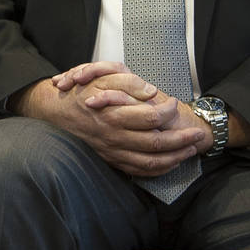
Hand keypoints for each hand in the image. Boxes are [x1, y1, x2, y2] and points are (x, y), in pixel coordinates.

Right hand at [18, 67, 209, 177]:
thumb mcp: (99, 78)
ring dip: (175, 157)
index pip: (151, 118)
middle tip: (196, 134)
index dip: (168, 112)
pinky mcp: (111, 160)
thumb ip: (126, 83)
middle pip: (156, 143)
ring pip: (151, 161)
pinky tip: (170, 162)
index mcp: (113, 115)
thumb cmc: (78, 93)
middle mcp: (114, 137)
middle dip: (181, 139)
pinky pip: (139, 171)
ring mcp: (113, 151)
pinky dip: (158, 169)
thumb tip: (151, 91)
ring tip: (190, 150)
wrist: (53, 113)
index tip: (175, 104)